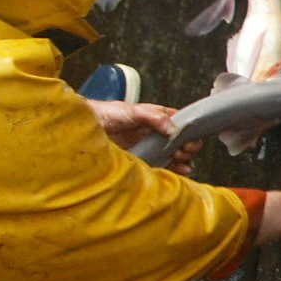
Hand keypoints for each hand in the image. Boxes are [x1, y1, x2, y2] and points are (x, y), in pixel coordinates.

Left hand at [86, 100, 201, 174]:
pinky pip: (163, 165)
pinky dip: (174, 169)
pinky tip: (181, 170)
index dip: (190, 131)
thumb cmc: (111, 114)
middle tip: (185, 150)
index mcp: (159, 118)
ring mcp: (151, 147)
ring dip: (182, 158)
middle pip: (181, 140)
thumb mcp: (135, 111)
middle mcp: (157, 133)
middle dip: (188, 146)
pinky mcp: (144, 160)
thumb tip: (173, 128)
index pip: (182, 123)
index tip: (191, 138)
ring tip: (182, 159)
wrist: (90, 127)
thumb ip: (155, 117)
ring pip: (174, 154)